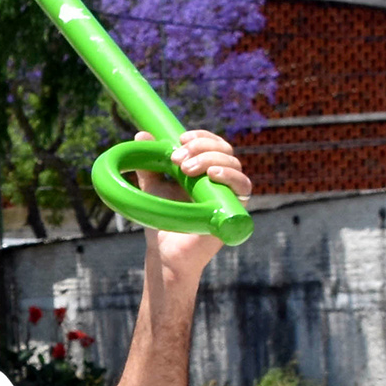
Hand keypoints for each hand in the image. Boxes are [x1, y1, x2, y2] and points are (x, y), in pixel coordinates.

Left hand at [136, 129, 251, 282]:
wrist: (165, 251)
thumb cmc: (162, 219)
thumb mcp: (152, 186)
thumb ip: (148, 162)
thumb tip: (141, 134)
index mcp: (205, 170)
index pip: (213, 143)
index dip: (201, 136)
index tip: (181, 139)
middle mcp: (221, 180)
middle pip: (225, 150)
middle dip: (202, 147)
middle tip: (177, 158)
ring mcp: (230, 194)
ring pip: (234, 164)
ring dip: (210, 159)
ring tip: (185, 168)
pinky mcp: (236, 209)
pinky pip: (243, 187)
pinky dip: (230, 176)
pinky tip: (212, 174)